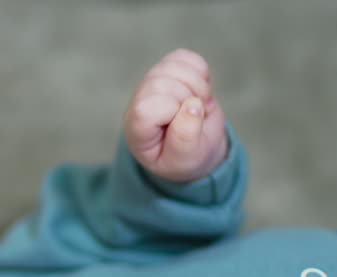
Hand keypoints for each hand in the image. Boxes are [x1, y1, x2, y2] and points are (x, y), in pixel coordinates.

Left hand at [124, 49, 229, 182]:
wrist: (195, 146)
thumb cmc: (184, 157)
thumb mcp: (185, 159)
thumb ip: (186, 138)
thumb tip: (193, 104)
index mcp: (136, 128)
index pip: (145, 110)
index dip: (173, 112)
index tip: (185, 126)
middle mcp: (139, 101)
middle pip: (161, 84)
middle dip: (189, 99)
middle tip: (196, 117)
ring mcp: (152, 81)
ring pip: (173, 67)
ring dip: (197, 86)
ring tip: (198, 105)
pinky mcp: (168, 68)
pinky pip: (185, 57)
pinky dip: (200, 72)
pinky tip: (198, 91)